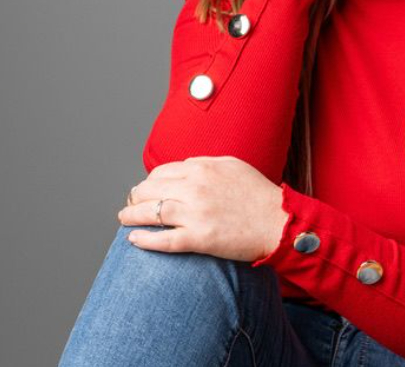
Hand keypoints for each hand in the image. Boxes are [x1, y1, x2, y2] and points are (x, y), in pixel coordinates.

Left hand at [119, 156, 289, 261]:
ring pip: (151, 212)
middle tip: (130, 203)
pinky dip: (145, 239)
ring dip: (131, 215)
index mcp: (203, 167)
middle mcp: (196, 187)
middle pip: (151, 189)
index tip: (147, 190)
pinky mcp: (200, 238)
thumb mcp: (233, 166)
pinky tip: (134, 239)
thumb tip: (184, 169)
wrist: (281, 222)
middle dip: (136, 196)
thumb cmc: (260, 195)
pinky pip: (164, 239)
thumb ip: (206, 165)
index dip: (150, 182)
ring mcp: (196, 213)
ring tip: (124, 218)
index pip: (163, 172)